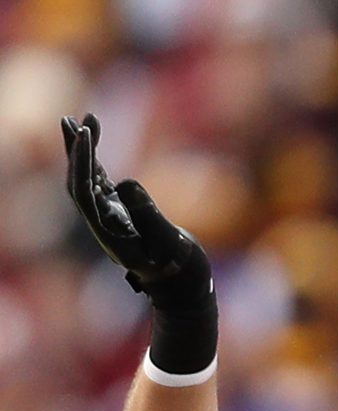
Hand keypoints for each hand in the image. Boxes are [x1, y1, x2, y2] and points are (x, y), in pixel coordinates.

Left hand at [60, 115, 210, 304]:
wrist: (184, 281)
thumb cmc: (179, 267)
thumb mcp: (168, 243)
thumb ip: (148, 214)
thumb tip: (125, 183)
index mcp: (107, 233)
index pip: (85, 192)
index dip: (82, 162)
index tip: (87, 135)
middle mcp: (101, 222)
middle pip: (78, 182)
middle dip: (75, 151)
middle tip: (70, 121)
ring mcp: (109, 215)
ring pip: (87, 177)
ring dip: (84, 149)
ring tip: (83, 120)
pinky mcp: (119, 209)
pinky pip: (100, 179)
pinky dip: (96, 157)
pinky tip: (95, 136)